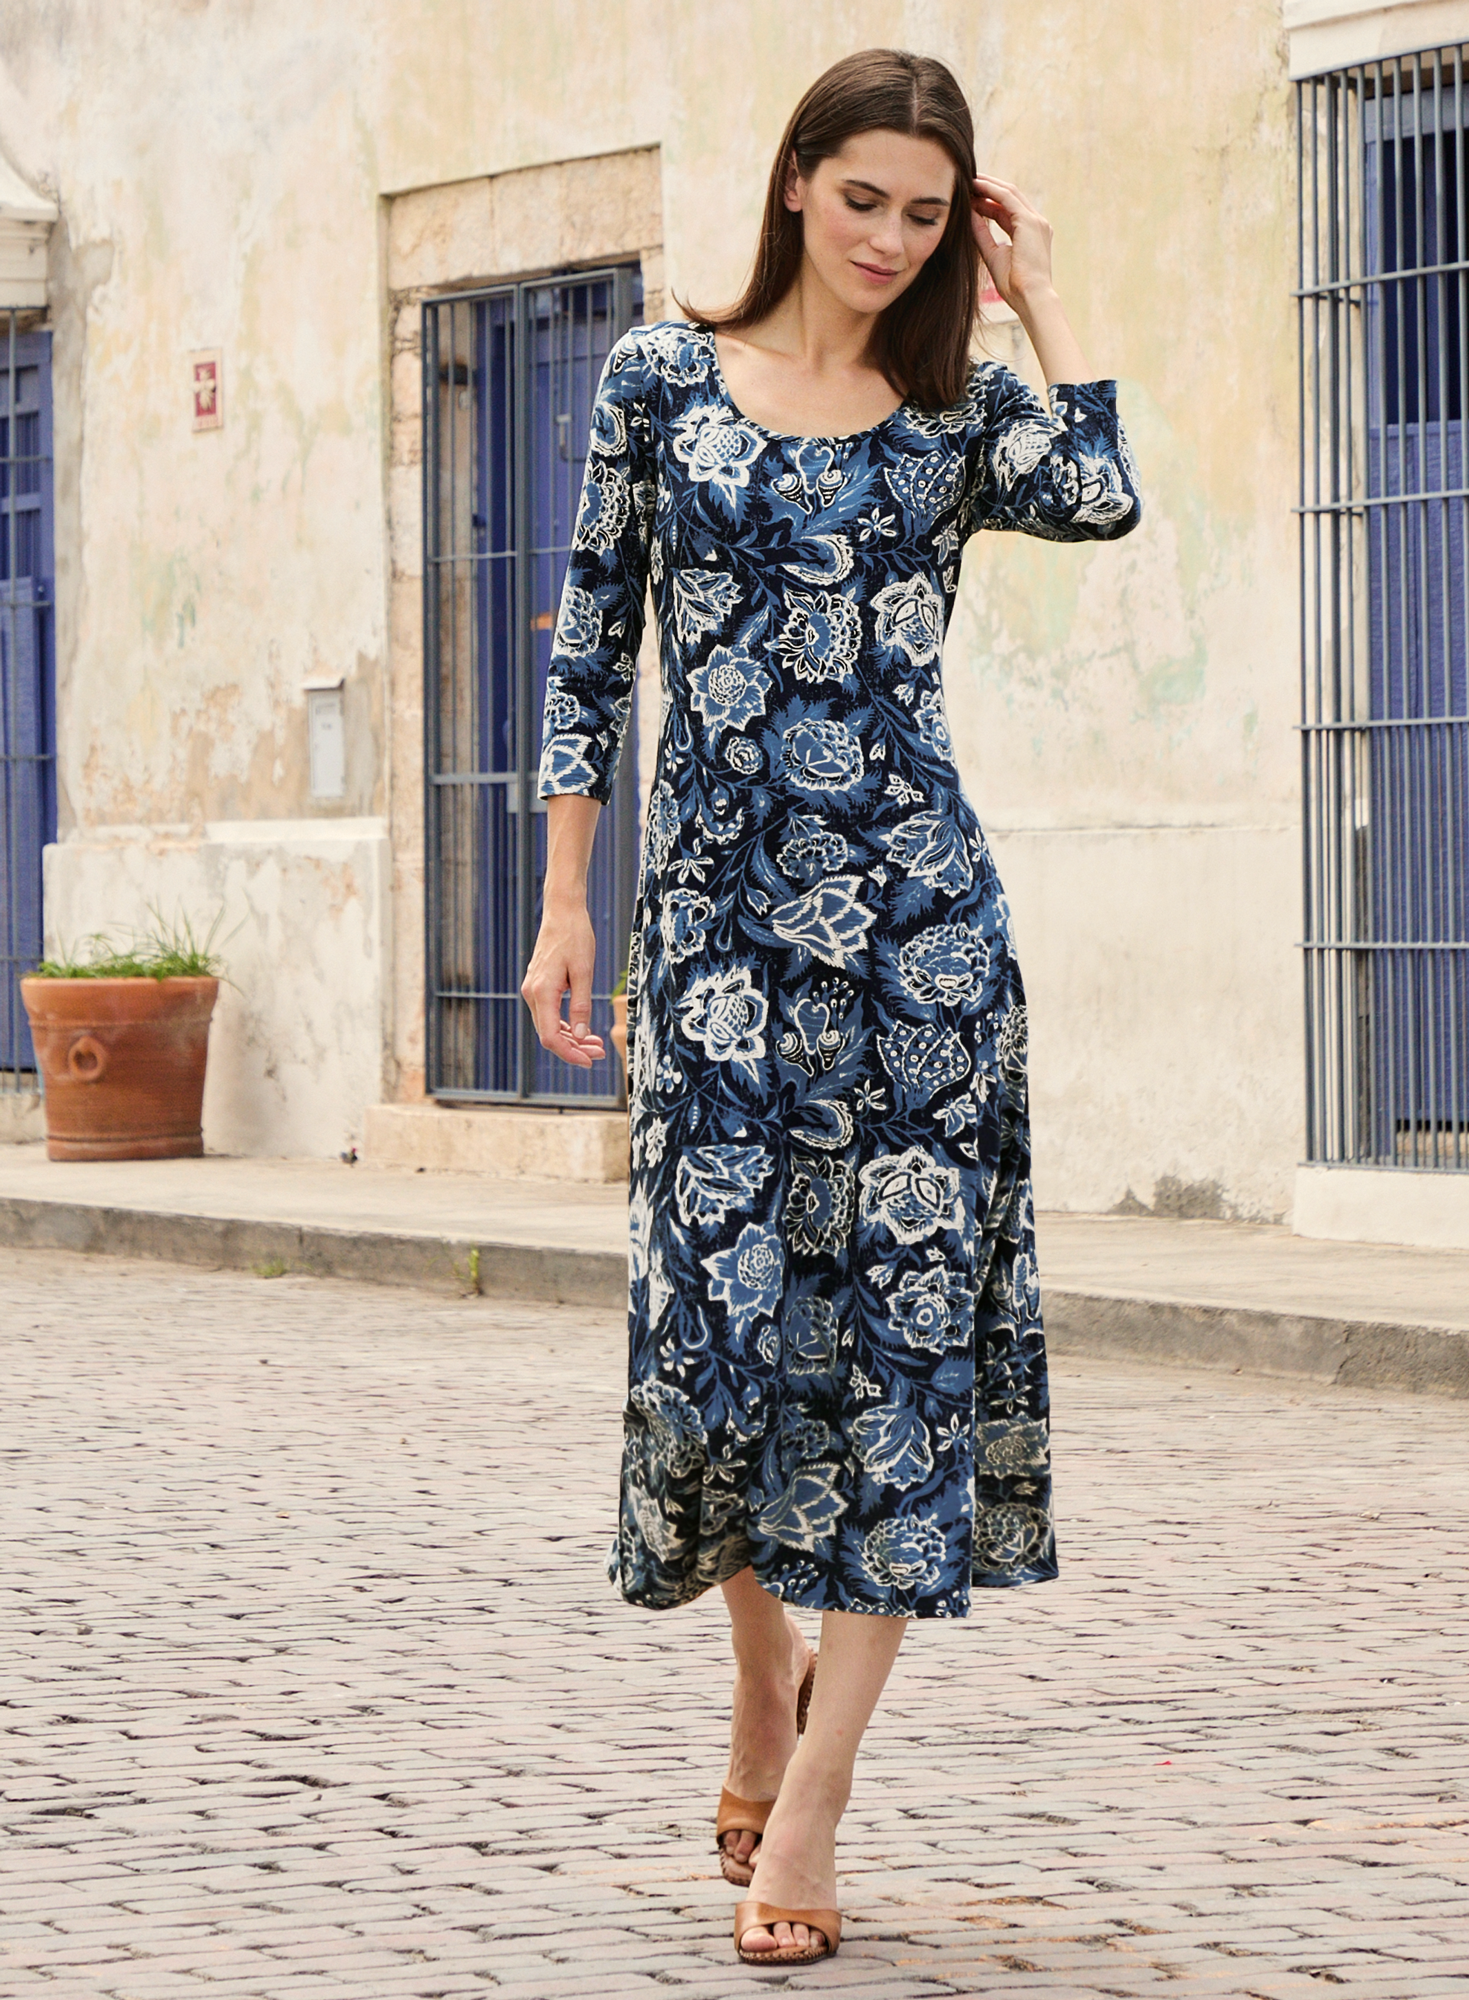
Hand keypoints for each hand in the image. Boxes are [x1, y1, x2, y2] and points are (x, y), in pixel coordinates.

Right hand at [520, 901, 605, 1068]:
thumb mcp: (584, 972)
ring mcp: (533, 990)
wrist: (562, 912)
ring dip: (571, 1038)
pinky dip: (564, 1025)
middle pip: (549, 1034)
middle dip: (574, 1048)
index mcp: (542, 992)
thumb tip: (580, 1034)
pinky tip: (581, 1029)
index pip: (550, 1036)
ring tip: (596, 1043)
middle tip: (601, 1052)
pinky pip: (548, 1014)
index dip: (569, 1053)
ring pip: (548, 1026)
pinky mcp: (538, 986)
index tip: (589, 1061)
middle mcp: (532, 993)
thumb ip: (581, 1005)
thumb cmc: (575, 937)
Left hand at [971, 173, 1056, 311]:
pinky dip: (991, 190)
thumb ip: (982, 235)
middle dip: (988, 188)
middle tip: (967, 182)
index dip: (988, 203)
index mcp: (1030, 234)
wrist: (1031, 298)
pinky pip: (1007, 197)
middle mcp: (1036, 224)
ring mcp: (1036, 221)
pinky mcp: (1030, 222)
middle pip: (1010, 197)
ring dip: (988, 185)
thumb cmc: (1015, 286)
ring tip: (968, 180)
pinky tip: (975, 186)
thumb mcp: (993, 255)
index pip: (1008, 211)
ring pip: (1009, 193)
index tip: (970, 199)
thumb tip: (968, 217)